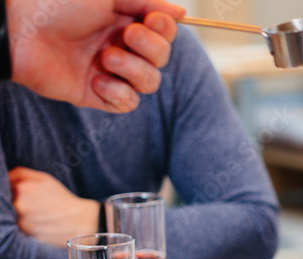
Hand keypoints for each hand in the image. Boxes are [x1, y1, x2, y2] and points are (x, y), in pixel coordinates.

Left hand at [7, 0, 184, 112]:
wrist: (19, 29)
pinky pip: (128, 103)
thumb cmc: (56, 2)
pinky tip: (96, 79)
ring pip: (150, 83)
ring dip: (134, 70)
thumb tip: (181, 14)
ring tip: (105, 56)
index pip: (163, 33)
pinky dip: (118, 92)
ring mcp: (109, 71)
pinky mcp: (96, 94)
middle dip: (151, 49)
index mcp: (123, 20)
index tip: (151, 21)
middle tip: (126, 35)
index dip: (164, 31)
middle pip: (161, 58)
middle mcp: (120, 46)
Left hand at [10, 167, 100, 245]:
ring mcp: (21, 220)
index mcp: (23, 187)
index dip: (13, 189)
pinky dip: (24, 224)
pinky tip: (37, 223)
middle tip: (33, 205)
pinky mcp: (26, 234)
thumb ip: (21, 174)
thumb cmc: (63, 199)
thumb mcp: (45, 179)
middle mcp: (19, 204)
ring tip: (37, 214)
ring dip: (20, 214)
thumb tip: (4, 177)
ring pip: (11, 214)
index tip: (23, 194)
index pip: (5, 186)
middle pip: (7, 202)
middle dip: (17, 202)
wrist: (81, 222)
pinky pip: (17, 226)